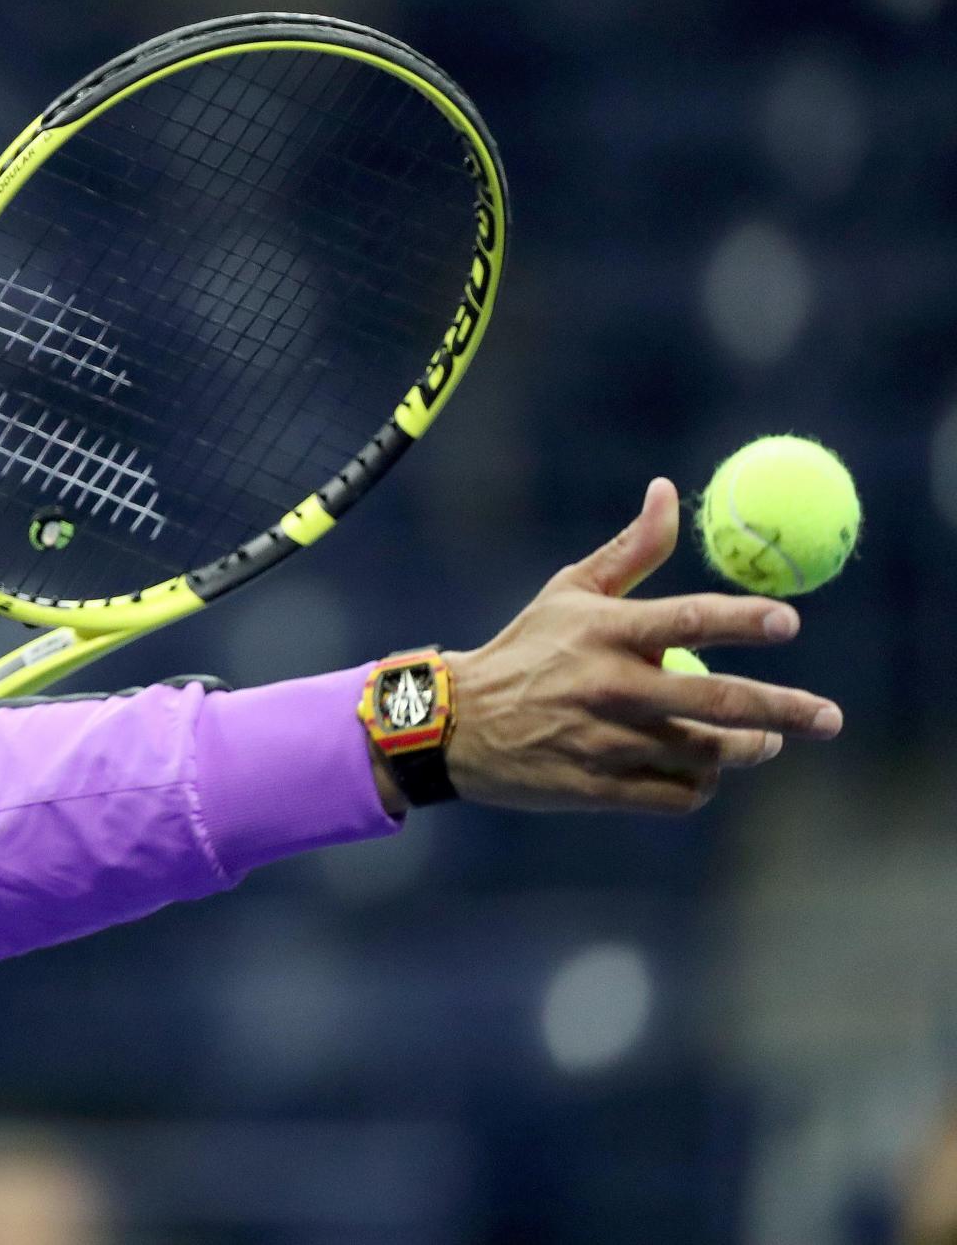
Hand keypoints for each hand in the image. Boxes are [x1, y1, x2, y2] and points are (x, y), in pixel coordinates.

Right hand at [436, 477, 842, 814]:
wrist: (455, 724)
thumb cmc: (525, 650)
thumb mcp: (569, 592)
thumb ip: (631, 550)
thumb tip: (668, 489)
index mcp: (604, 632)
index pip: (687, 620)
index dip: (743, 621)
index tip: (788, 623)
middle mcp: (608, 687)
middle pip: (716, 700)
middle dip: (783, 710)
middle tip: (828, 716)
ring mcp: (605, 742)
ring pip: (705, 754)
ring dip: (744, 749)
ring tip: (763, 740)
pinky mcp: (598, 789)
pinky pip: (675, 794)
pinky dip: (699, 784)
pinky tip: (702, 769)